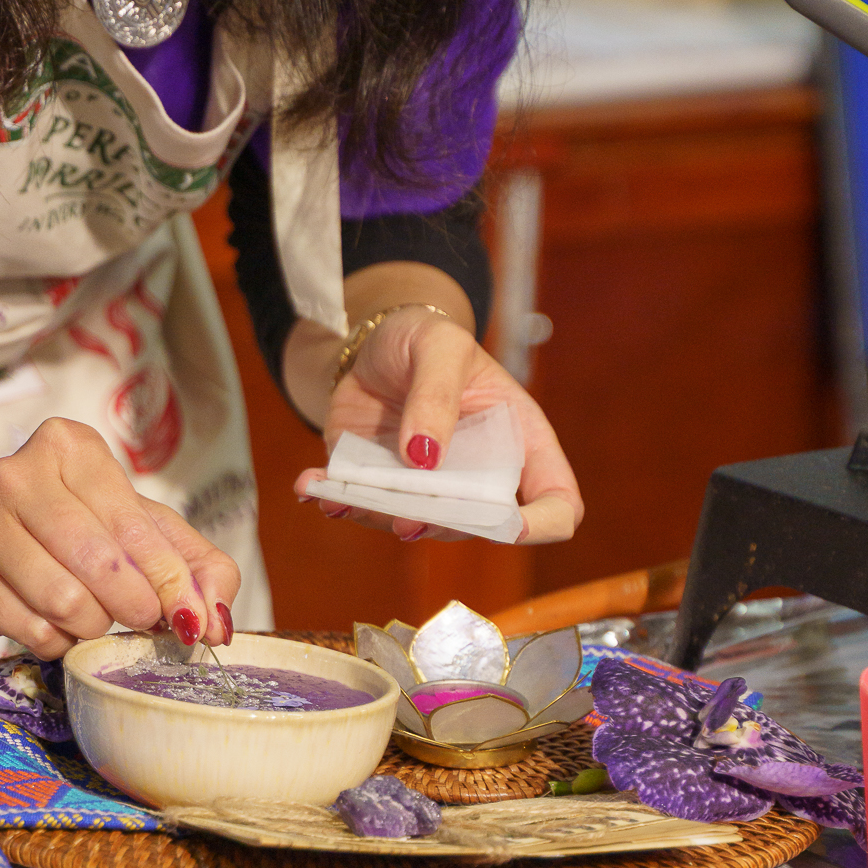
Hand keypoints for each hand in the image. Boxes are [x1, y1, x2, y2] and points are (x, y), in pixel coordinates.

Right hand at [0, 418, 240, 657]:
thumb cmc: (76, 523)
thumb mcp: (142, 525)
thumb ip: (196, 565)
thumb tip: (215, 621)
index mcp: (69, 446)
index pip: (135, 526)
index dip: (171, 580)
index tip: (189, 616)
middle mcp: (18, 477)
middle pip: (100, 563)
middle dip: (135, 604)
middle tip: (141, 615)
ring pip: (65, 602)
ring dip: (95, 624)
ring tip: (95, 614)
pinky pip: (32, 631)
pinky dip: (59, 640)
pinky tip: (57, 623)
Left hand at [292, 309, 582, 544]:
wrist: (372, 344)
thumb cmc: (426, 340)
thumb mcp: (440, 347)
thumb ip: (437, 396)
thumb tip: (424, 458)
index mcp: (520, 443)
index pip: (557, 503)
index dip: (542, 524)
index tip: (508, 525)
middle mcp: (479, 478)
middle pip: (476, 526)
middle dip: (440, 526)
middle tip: (406, 516)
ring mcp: (428, 490)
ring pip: (413, 526)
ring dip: (377, 518)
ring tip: (341, 498)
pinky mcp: (380, 488)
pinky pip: (361, 509)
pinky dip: (334, 502)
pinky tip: (310, 487)